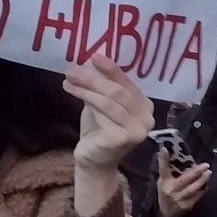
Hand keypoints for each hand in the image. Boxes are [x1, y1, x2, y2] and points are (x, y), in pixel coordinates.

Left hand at [66, 58, 152, 216]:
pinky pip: (103, 114)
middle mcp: (147, 117)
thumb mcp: (101, 103)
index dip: (111, 68)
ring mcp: (138, 129)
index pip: (128, 82)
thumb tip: (91, 60)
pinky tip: (72, 92)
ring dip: (86, 88)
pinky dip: (86, 100)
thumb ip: (103, 87)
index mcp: (145, 105)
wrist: (94, 160)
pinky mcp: (124, 138)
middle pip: (118, 91)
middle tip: (72, 70)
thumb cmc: (99, 130)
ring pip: (110, 101)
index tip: (93, 56)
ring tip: (68, 80)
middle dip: (94, 78)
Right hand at [156, 154, 211, 216]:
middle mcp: (171, 190)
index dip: (163, 159)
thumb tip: (172, 153)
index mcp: (164, 182)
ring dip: (201, 181)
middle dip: (195, 172)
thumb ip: (168, 170)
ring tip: (208, 173)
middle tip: (205, 165)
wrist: (166, 214)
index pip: (163, 169)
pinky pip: (196, 197)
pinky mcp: (185, 206)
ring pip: (191, 189)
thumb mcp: (164, 181)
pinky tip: (207, 185)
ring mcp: (178, 199)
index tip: (165, 149)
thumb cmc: (166, 193)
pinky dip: (202, 190)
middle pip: (183, 180)